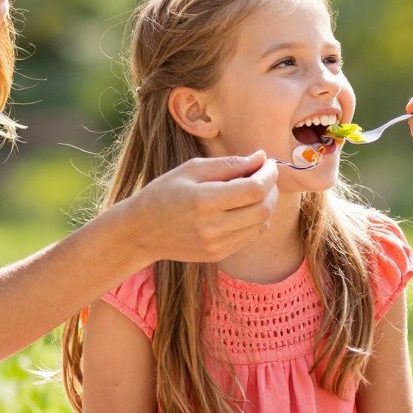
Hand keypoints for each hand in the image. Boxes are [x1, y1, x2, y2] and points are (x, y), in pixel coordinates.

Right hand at [123, 153, 279, 264]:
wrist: (141, 231)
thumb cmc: (164, 193)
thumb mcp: (192, 169)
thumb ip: (229, 164)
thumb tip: (261, 157)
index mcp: (204, 200)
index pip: (254, 189)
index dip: (269, 175)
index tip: (268, 163)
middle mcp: (212, 227)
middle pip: (263, 208)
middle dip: (272, 188)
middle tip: (265, 175)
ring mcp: (216, 245)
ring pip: (261, 224)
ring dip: (267, 204)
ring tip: (255, 190)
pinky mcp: (218, 255)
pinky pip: (250, 237)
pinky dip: (256, 220)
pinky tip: (245, 208)